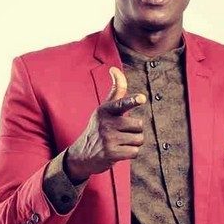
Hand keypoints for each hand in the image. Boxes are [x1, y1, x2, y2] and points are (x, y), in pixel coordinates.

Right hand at [64, 67, 145, 181]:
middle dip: (134, 131)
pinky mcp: (111, 154)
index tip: (142, 98)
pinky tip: (118, 152)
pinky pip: (135, 152)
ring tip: (119, 143)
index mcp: (105, 110)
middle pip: (139, 125)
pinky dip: (130, 153)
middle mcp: (106, 123)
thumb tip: (114, 69)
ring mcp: (108, 139)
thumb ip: (115, 90)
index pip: (121, 104)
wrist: (82, 154)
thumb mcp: (104, 108)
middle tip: (121, 133)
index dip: (132, 101)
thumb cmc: (99, 127)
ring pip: (139, 139)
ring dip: (133, 143)